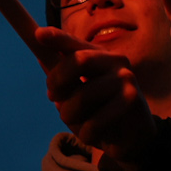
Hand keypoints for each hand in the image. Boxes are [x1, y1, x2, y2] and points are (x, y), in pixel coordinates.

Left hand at [35, 26, 158, 169]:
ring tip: (76, 121)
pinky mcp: (131, 100)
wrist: (132, 136)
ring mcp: (125, 78)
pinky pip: (94, 122)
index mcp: (97, 54)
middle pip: (79, 60)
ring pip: (82, 97)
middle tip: (52, 97)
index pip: (74, 42)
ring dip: (69, 115)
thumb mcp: (76, 91)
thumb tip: (40, 58)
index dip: (57, 38)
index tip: (38, 35)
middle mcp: (114, 60)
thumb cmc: (99, 108)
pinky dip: (85, 133)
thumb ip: (61, 76)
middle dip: (57, 81)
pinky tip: (93, 133)